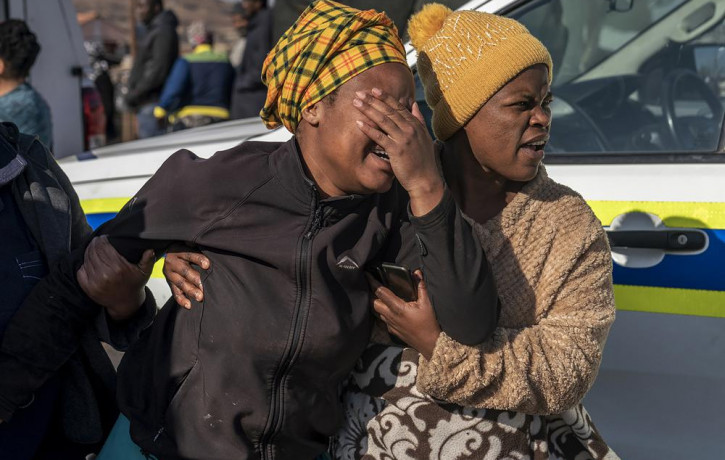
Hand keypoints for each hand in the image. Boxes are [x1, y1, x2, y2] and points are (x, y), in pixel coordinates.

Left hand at [77, 236, 154, 321]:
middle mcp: (105, 274)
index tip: (103, 238)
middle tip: (97, 242)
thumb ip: (148, 259)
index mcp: (118, 268)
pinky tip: (90, 262)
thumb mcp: (145, 272)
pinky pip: (81, 270)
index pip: (103, 247)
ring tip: (93, 250)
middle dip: (94, 244)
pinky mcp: (88, 287)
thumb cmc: (134, 285)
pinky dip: (84, 264)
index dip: (101, 240)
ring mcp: (95, 281)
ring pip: (86, 259)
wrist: (125, 303)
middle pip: (93, 251)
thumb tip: (149, 249)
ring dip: (89, 253)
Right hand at [163, 248, 209, 308]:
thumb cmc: (186, 248)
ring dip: (190, 291)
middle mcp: (173, 262)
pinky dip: (181, 300)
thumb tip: (213, 252)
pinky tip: (189, 305)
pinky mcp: (169, 283)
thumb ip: (199, 249)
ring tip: (199, 297)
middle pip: (185, 271)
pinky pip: (175, 292)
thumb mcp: (190, 245)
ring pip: (180, 283)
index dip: (199, 260)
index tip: (207, 265)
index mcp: (179, 251)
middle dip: (195, 280)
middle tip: (204, 287)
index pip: (190, 255)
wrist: (168, 253)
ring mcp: (170, 273)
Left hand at [353, 89, 443, 215]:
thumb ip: (419, 119)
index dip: (385, 97)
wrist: (425, 179)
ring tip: (356, 102)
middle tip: (360, 93)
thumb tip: (414, 105)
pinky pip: (380, 137)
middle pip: (388, 111)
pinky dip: (369, 129)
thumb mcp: (424, 137)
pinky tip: (359, 123)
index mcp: (415, 125)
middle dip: (373, 100)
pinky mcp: (396, 150)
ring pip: (383, 120)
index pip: (398, 107)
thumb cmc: (423, 160)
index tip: (374, 90)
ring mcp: (403, 138)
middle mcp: (410, 129)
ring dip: (368, 109)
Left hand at [367, 270, 441, 359]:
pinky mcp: (391, 330)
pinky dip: (381, 311)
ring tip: (376, 294)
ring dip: (375, 302)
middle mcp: (390, 316)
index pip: (380, 292)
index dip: (372, 282)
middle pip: (373, 303)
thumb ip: (420, 286)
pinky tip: (386, 308)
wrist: (429, 343)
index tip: (367, 274)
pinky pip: (382, 319)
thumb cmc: (428, 322)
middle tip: (371, 284)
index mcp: (397, 308)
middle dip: (370, 293)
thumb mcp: (426, 303)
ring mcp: (389, 324)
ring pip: (376, 311)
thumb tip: (417, 272)